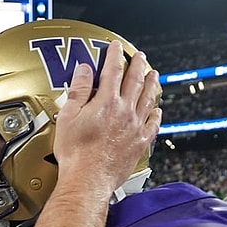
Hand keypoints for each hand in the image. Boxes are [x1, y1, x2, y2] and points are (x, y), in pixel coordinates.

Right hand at [54, 40, 161, 195]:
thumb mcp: (68, 116)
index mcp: (106, 102)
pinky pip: (153, 125)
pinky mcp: (140, 144)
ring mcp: (135, 127)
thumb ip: (78, 91)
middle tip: (140, 56)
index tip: (116, 47)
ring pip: (148, 99)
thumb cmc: (75, 153)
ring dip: (151, 84)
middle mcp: (125, 112)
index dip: (114, 56)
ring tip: (154, 75)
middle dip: (138, 66)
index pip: (112, 71)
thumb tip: (83, 71)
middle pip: (135, 82)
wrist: (88, 179)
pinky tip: (158, 110)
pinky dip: (157, 115)